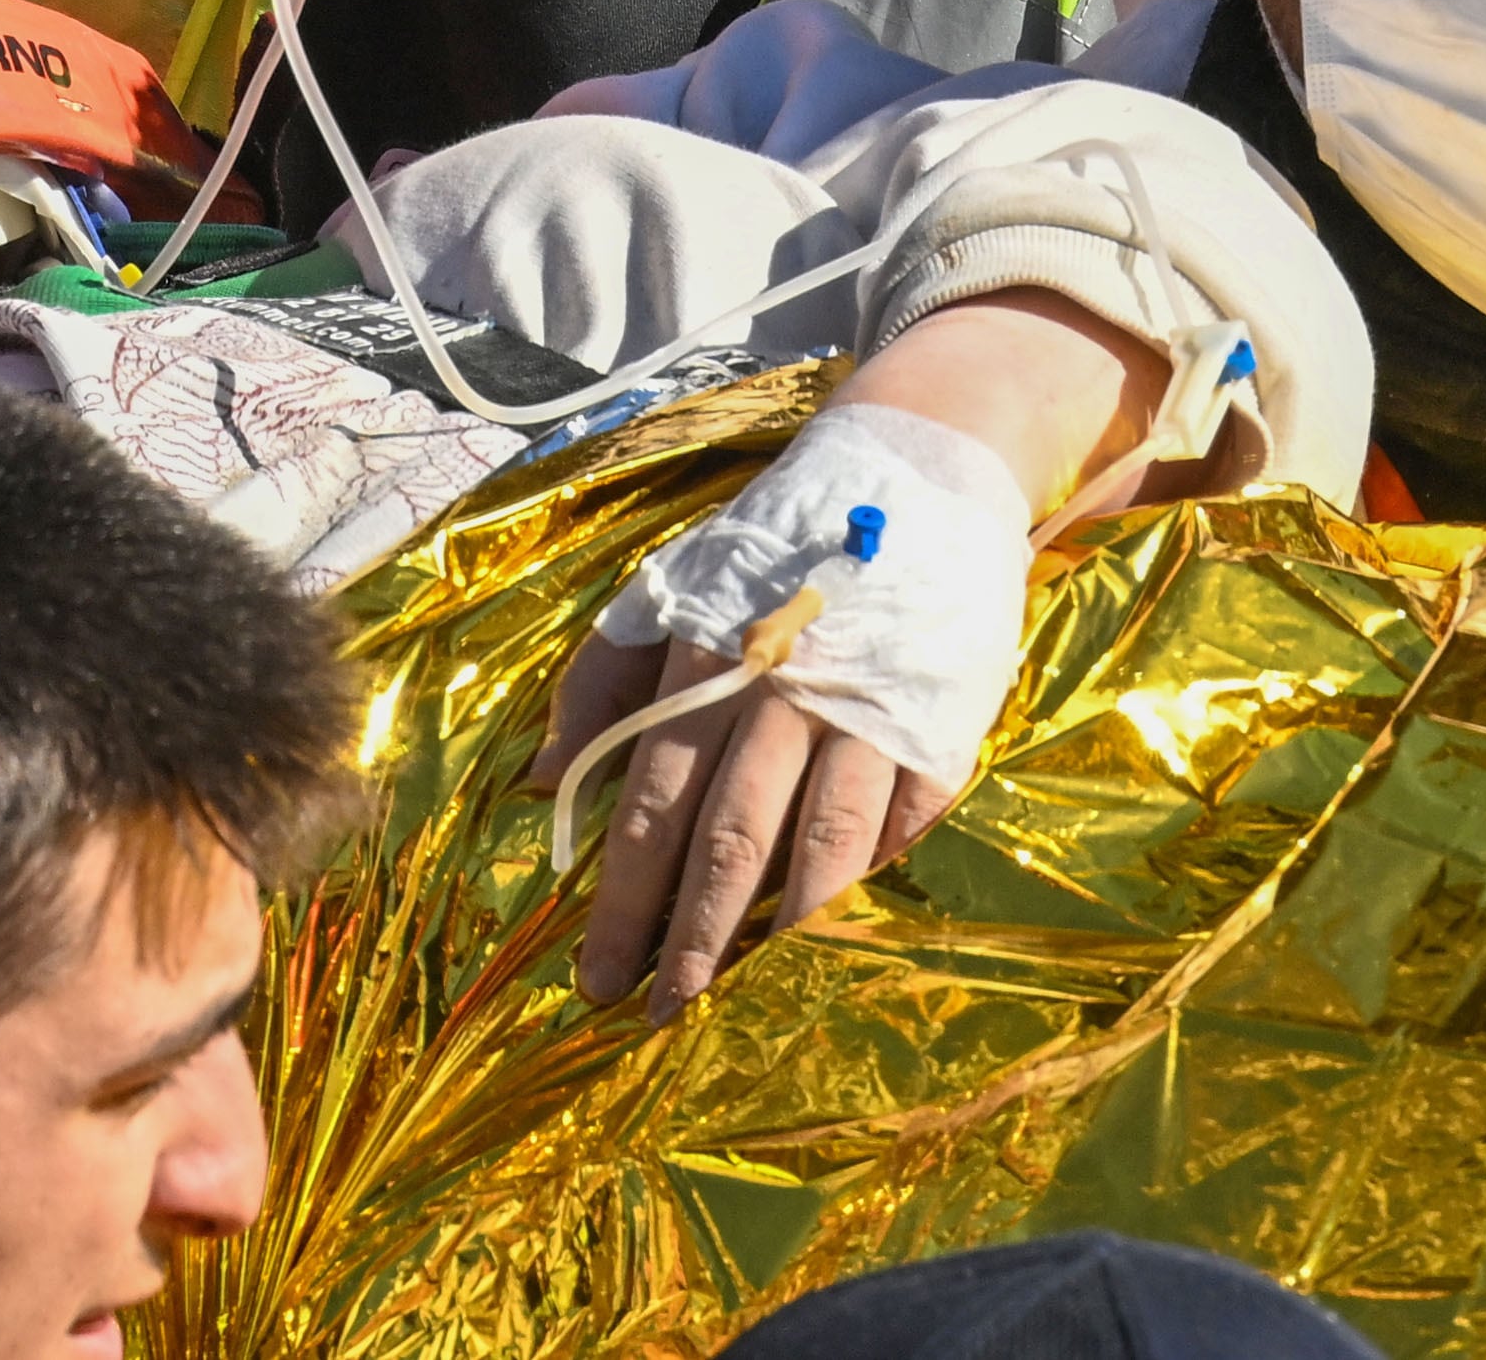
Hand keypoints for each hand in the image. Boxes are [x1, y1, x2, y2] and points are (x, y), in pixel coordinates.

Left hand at [526, 402, 1037, 1019]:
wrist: (915, 472)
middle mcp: (782, 695)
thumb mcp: (668, 589)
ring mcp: (868, 712)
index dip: (624, 899)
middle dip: (692, 939)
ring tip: (752, 995)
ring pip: (824, 844)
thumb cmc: (773, 547)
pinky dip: (876, 870)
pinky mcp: (941, 723)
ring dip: (784, 929)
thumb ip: (603, 679)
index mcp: (706, 665)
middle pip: (729, 841)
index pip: (652, 805)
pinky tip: (843, 917)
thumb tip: (544, 779)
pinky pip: (905, 819)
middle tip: (663, 1013)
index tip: (595, 974)